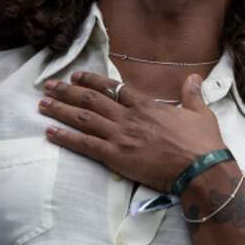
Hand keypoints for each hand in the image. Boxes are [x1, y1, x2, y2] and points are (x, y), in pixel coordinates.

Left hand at [38, 72, 226, 192]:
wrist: (199, 168)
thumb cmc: (202, 142)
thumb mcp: (200, 113)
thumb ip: (192, 94)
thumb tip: (193, 78)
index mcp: (147, 105)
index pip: (114, 88)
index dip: (92, 81)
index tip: (76, 76)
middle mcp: (129, 117)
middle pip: (92, 99)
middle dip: (67, 91)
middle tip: (48, 85)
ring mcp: (121, 136)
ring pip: (84, 119)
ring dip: (61, 110)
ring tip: (42, 104)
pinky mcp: (116, 157)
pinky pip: (85, 145)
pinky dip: (66, 137)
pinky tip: (50, 133)